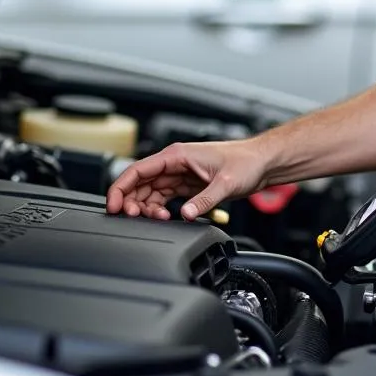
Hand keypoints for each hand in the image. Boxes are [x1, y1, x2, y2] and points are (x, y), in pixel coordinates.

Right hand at [106, 139, 267, 220]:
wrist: (262, 162)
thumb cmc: (246, 162)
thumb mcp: (226, 183)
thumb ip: (203, 200)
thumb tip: (184, 213)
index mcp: (177, 155)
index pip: (138, 170)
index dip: (121, 188)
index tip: (113, 206)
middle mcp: (174, 163)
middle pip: (139, 183)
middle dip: (131, 201)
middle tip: (132, 219)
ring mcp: (180, 174)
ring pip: (149, 192)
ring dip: (146, 207)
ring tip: (155, 220)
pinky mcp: (187, 185)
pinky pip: (163, 197)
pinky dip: (159, 209)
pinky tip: (166, 218)